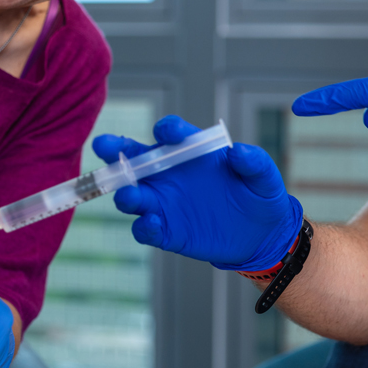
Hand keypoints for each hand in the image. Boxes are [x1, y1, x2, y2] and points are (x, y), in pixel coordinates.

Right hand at [92, 115, 302, 271]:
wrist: (260, 236)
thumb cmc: (258, 196)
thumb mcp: (263, 178)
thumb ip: (253, 162)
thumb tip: (239, 152)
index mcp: (188, 152)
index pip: (170, 133)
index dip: (167, 131)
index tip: (169, 134)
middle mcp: (167, 174)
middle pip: (132, 158)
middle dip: (115, 150)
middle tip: (104, 146)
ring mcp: (163, 203)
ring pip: (132, 195)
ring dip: (126, 193)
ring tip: (131, 195)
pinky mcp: (165, 231)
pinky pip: (145, 229)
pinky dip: (144, 227)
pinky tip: (152, 224)